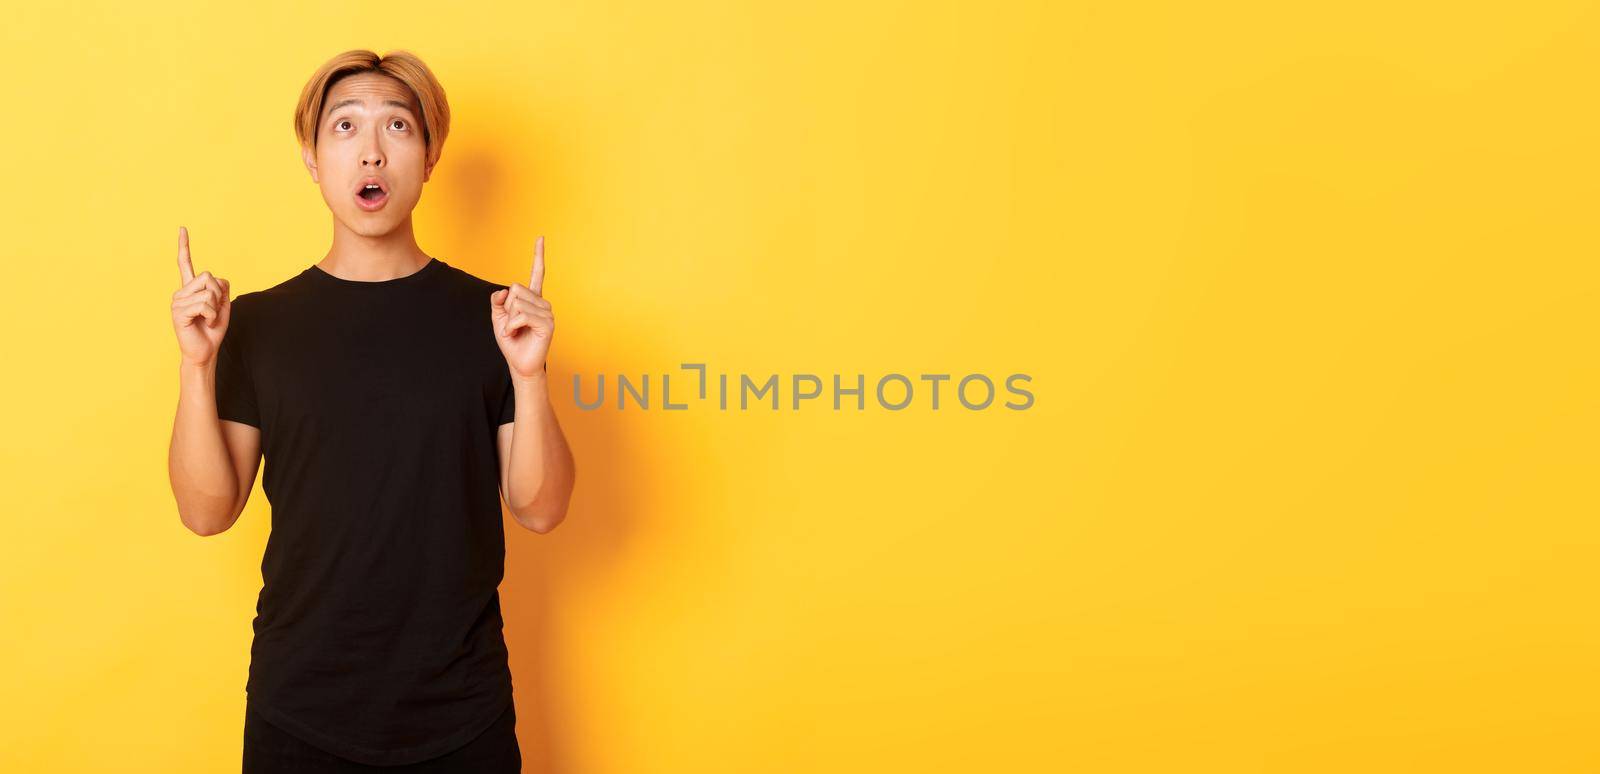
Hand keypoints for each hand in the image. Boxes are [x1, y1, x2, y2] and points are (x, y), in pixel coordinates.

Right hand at [170, 226, 231, 366]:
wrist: (205, 350)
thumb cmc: (213, 329)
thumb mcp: (223, 305)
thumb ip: (221, 288)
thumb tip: (215, 278)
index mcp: (191, 288)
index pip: (186, 264)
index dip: (185, 246)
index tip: (183, 229)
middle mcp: (181, 292)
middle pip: (209, 276)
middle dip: (219, 294)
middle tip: (213, 311)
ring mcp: (178, 301)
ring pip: (208, 291)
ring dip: (216, 307)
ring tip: (207, 319)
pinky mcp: (178, 312)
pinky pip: (204, 304)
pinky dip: (211, 315)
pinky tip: (204, 323)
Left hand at [490, 235, 553, 379]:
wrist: (519, 364)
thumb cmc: (511, 341)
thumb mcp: (498, 318)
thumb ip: (497, 301)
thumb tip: (503, 291)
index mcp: (532, 299)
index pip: (536, 273)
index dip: (538, 255)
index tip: (541, 238)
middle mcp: (542, 303)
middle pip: (516, 288)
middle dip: (507, 307)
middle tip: (512, 324)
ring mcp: (547, 313)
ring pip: (517, 302)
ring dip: (509, 320)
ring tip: (515, 332)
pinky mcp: (547, 324)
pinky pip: (522, 315)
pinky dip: (512, 325)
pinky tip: (516, 334)